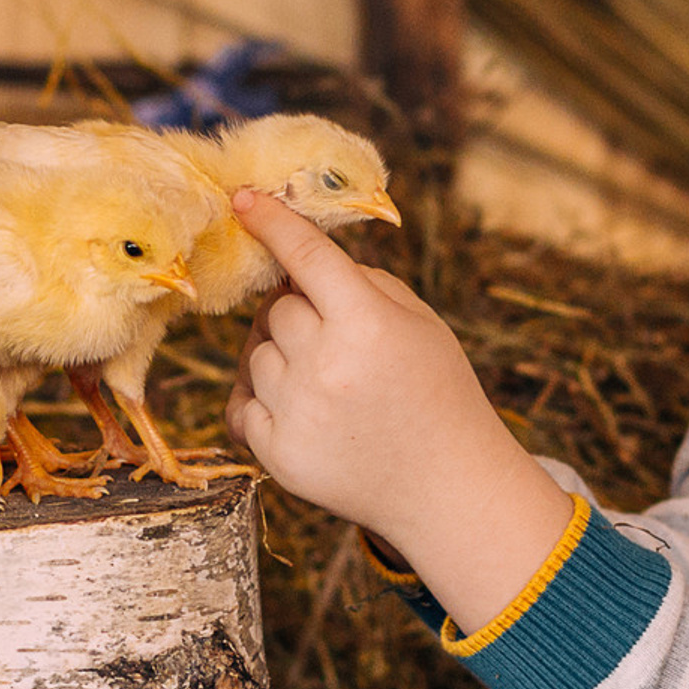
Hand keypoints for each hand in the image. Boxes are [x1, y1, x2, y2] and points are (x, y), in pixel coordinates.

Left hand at [225, 191, 575, 632]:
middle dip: (298, 312)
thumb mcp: (419, 323)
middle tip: (333, 337)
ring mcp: (298, 412)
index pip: (305, 255)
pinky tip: (301, 409)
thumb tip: (297, 261)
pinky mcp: (277, 453)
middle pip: (276, 308)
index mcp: (368, 322)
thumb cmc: (436, 393)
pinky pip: (242, 403)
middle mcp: (326, 364)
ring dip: (281, 357)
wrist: (446, 488)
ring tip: (328, 383)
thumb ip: (362, 282)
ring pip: (255, 353)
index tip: (244, 200)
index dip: (272, 221)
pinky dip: (263, 400)